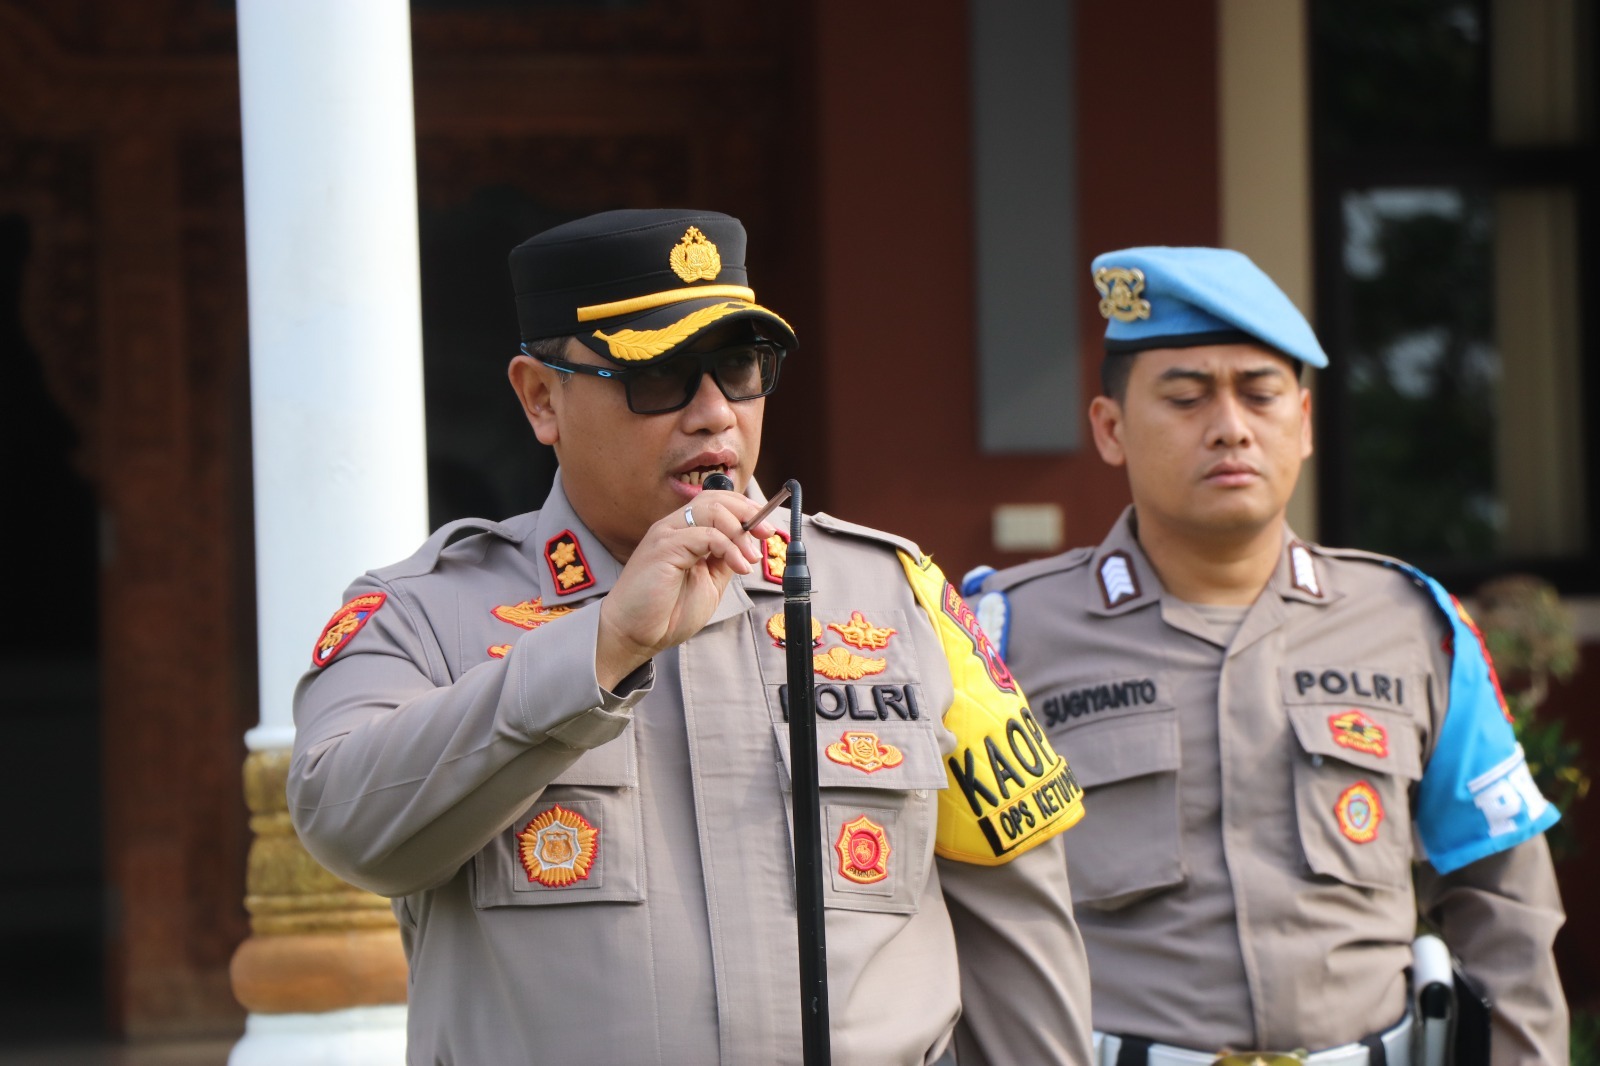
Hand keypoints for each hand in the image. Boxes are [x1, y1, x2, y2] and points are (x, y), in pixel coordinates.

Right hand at [595, 490, 777, 689]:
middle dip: (747, 512)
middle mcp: (673, 527)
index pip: (716, 502)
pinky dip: (728, 547)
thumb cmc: (665, 612)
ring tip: (750, 558)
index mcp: (683, 532)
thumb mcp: (709, 582)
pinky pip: (704, 534)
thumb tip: (749, 545)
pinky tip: (738, 566)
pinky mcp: (663, 548)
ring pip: (711, 510)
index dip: (744, 510)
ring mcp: (667, 534)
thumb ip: (724, 560)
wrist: (634, 634)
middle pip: (715, 498)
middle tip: (766, 533)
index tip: (765, 529)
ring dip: (740, 531)